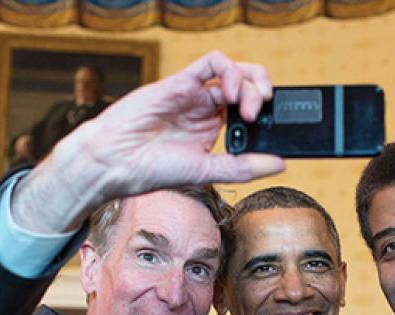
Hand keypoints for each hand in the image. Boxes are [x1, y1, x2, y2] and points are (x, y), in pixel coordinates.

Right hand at [12, 50, 284, 231]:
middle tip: (260, 115)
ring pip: (235, 72)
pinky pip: (213, 63)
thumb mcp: (205, 171)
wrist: (115, 161)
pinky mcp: (181, 81)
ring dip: (252, 83)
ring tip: (251, 105)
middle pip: (247, 89)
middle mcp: (203, 112)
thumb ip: (242, 167)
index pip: (247, 115)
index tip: (274, 128)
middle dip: (262, 97)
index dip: (265, 117)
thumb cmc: (150, 170)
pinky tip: (232, 93)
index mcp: (209, 134)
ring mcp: (193, 95)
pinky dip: (230, 71)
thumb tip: (280, 164)